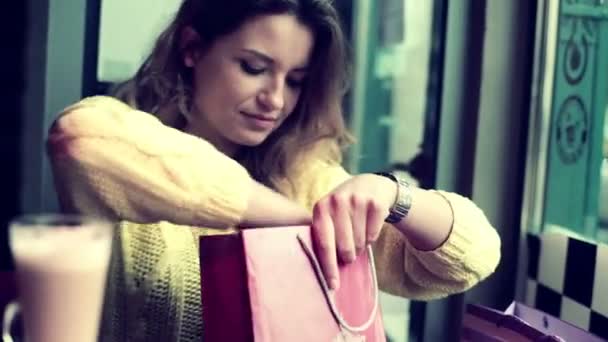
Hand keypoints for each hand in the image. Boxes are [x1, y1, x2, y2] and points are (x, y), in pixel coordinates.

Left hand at [311, 173, 396, 289]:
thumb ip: (325, 237)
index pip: (324, 243)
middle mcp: (337, 201)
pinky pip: (373, 236)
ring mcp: (357, 200)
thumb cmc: (344, 209)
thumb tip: (326, 274)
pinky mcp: (375, 203)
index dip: (328, 267)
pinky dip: (372, 237)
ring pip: (360, 243)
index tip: (333, 285)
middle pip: (344, 247)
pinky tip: (368, 226)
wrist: (370, 185)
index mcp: (321, 207)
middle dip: (348, 256)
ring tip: (358, 234)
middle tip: (349, 253)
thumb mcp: (330, 215)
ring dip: (360, 246)